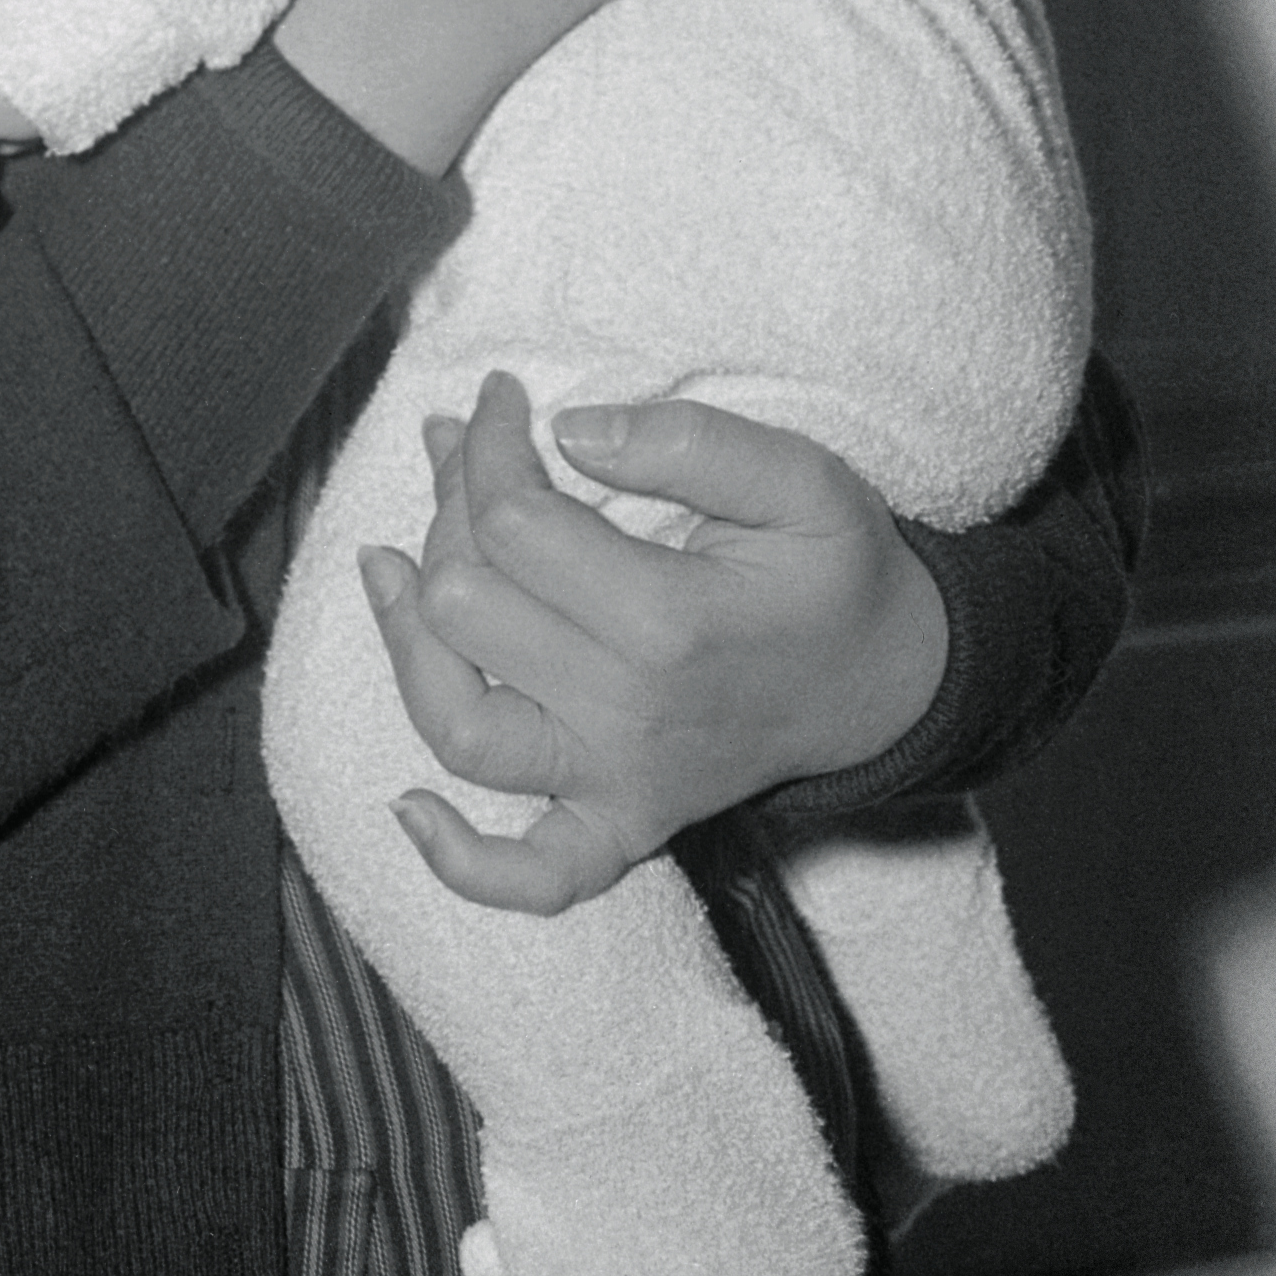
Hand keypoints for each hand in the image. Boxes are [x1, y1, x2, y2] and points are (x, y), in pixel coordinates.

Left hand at [359, 371, 949, 912]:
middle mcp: (630, 713)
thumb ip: (691, 443)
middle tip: (469, 457)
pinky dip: (462, 860)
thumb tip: (570, 431)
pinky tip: (408, 809)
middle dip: (447, 509)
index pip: (515, 522)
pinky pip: (531, 875)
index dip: (489, 443)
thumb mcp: (802, 477)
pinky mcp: (622, 827)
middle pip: (466, 605)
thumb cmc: (837, 571)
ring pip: (459, 727)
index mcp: (671, 620)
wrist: (889, 684)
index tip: (503, 399)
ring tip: (385, 566)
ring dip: (403, 646)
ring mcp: (619, 781)